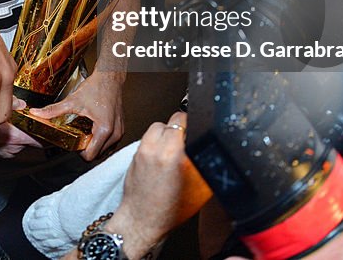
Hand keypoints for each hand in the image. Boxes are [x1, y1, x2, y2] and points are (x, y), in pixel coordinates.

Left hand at [30, 70, 123, 160]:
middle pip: (97, 155)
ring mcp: (120, 132)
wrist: (110, 77)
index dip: (79, 152)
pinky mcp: (121, 129)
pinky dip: (101, 142)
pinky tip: (93, 131)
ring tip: (85, 134)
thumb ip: (53, 110)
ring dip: (94, 146)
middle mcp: (115, 133)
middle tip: (77, 137)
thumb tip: (36, 113)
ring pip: (105, 151)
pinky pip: (111, 144)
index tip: (74, 141)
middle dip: (86, 149)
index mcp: (104, 129)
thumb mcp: (72, 100)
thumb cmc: (96, 87)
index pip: (91, 155)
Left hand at [106, 113, 211, 256]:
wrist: (140, 221)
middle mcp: (154, 149)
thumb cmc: (167, 212)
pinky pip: (147, 139)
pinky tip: (163, 156)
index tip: (197, 130)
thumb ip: (201, 163)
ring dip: (166, 133)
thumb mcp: (197, 189)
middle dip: (179, 129)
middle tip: (187, 142)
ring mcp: (141, 151)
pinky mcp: (133, 155)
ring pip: (156, 127)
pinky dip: (156, 142)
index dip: (192, 123)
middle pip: (169, 121)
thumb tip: (209, 150)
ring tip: (174, 149)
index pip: (181, 120)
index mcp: (171, 154)